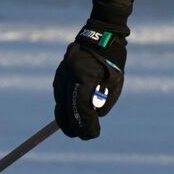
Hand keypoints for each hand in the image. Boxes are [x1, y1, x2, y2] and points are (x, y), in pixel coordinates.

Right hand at [52, 24, 125, 138]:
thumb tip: (94, 117)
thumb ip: (105, 101)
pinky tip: (70, 114)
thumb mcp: (115, 83)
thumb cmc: (112, 61)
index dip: (86, 125)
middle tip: (82, 136)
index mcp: (83, 78)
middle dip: (73, 126)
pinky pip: (59, 95)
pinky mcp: (59, 74)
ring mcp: (61, 75)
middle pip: (65, 110)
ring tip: (76, 129)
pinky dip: (65, 106)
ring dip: (67, 118)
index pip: (81, 109)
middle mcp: (68, 77)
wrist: (100, 37)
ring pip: (60, 103)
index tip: (92, 135)